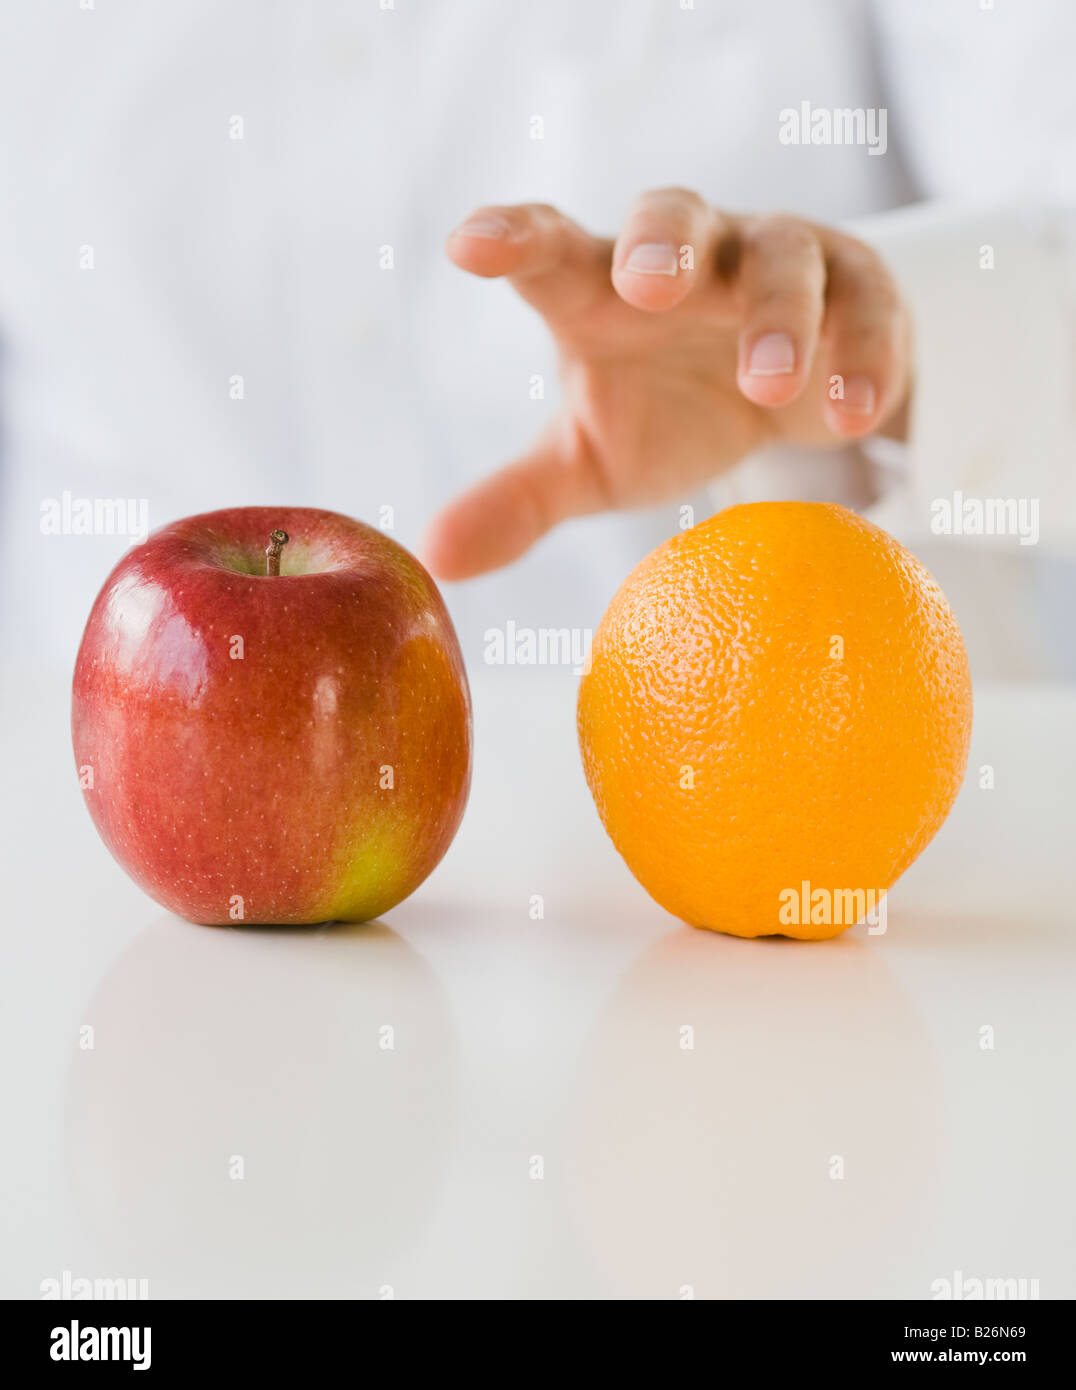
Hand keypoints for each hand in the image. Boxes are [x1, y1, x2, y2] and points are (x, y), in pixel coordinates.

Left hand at [425, 190, 911, 578]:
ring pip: (781, 257)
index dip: (514, 237)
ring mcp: (774, 264)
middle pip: (672, 218)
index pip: (552, 251)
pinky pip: (867, 303)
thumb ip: (518, 500)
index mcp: (602, 291)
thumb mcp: (592, 460)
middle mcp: (687, 262)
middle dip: (661, 242)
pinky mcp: (857, 290)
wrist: (789, 399)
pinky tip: (853, 413)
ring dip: (775, 314)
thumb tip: (436, 557)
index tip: (468, 246)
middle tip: (648, 283)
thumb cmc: (669, 411)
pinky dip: (863, 353)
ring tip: (769, 386)